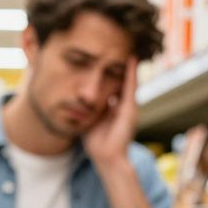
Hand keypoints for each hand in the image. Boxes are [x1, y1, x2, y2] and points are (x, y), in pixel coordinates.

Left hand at [82, 56, 138, 170]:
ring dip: (129, 66)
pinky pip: (131, 87)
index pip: (113, 87)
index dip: (110, 74)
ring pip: (128, 81)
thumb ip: (86, 109)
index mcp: (114, 110)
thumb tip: (76, 100)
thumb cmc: (96, 144)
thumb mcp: (89, 121)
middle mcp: (123, 106)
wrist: (107, 158)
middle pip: (122, 82)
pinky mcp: (130, 109)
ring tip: (128, 49)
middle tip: (118, 49)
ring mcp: (128, 107)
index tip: (105, 60)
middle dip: (120, 67)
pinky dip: (131, 73)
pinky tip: (131, 59)